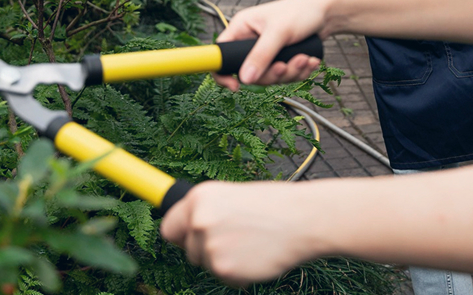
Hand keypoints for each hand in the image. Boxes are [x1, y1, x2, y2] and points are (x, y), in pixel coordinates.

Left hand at [160, 181, 320, 285]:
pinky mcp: (224, 269)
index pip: (169, 226)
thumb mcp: (234, 195)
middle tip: (235, 240)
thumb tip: (189, 227)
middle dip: (206, 250)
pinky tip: (257, 257)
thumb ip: (209, 211)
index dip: (182, 234)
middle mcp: (199, 220)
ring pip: (207, 265)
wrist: (303, 219)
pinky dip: (239, 273)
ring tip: (252, 244)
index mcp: (200, 197)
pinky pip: (224, 278)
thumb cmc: (275, 205)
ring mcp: (210, 246)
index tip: (189, 238)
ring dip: (225, 261)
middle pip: (188, 250)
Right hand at [212, 0, 330, 89]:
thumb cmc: (301, 12)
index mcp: (242, 27)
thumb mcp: (279, 33)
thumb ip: (262, 55)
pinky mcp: (280, 58)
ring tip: (305, 59)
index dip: (222, 72)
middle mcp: (250, 40)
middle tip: (286, 66)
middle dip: (271, 74)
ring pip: (269, 76)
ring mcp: (266, 51)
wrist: (327, 13)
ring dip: (289, 73)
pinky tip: (310, 61)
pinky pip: (283, 75)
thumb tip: (245, 79)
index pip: (221, 53)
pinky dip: (298, 72)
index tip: (236, 86)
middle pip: (249, 72)